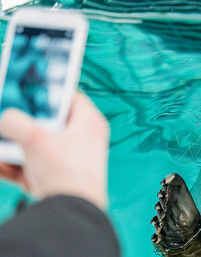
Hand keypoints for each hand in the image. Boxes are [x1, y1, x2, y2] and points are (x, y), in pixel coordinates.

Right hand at [0, 92, 109, 209]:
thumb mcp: (34, 138)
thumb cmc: (65, 171)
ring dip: (13, 147)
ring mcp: (71, 162)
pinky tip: (1, 164)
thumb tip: (5, 121)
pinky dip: (14, 166)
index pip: (69, 96)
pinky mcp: (58, 181)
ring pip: (36, 147)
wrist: (72, 214)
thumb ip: (14, 122)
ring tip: (2, 144)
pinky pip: (32, 168)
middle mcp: (84, 140)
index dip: (48, 91)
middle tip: (8, 119)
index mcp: (90, 123)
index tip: (29, 89)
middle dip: (22, 123)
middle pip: (48, 123)